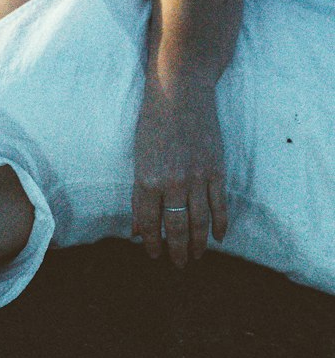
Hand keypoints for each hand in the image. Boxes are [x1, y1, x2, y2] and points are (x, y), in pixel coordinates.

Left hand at [131, 78, 227, 267]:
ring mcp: (197, 177)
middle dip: (177, 250)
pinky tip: (219, 238)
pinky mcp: (217, 169)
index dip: (151, 242)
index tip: (153, 254)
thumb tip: (136, 228)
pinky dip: (220, 224)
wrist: (179, 92)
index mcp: (147, 179)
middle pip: (176, 227)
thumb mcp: (138, 158)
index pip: (150, 223)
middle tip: (178, 264)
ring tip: (196, 257)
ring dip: (198, 243)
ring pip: (199, 221)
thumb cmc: (152, 123)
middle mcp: (172, 182)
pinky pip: (220, 205)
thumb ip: (139, 194)